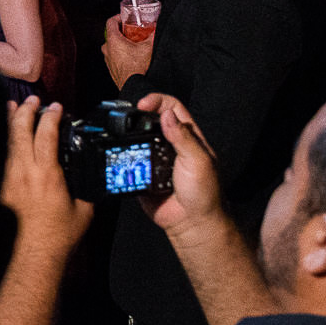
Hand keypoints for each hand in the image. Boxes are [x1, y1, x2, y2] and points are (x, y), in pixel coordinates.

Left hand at [0, 98, 93, 254]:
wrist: (36, 250)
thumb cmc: (60, 233)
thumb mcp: (83, 209)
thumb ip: (84, 187)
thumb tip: (87, 175)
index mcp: (48, 174)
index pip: (47, 136)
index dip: (52, 118)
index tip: (57, 107)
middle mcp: (26, 172)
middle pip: (22, 131)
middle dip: (27, 111)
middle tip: (34, 100)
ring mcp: (10, 177)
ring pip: (7, 141)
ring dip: (11, 121)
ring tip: (11, 105)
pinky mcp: (1, 185)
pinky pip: (0, 156)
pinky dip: (2, 140)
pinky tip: (2, 132)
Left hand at [102, 10, 153, 87]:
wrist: (135, 86)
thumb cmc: (139, 68)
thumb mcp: (148, 47)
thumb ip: (153, 35)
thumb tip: (158, 27)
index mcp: (113, 40)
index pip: (110, 22)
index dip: (118, 17)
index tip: (125, 17)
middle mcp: (107, 49)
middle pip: (112, 34)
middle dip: (123, 32)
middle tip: (133, 32)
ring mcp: (108, 60)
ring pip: (113, 47)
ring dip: (122, 44)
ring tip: (134, 45)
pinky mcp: (111, 69)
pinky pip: (114, 57)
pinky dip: (121, 54)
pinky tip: (132, 57)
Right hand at [134, 93, 223, 237]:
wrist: (191, 224)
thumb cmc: (204, 193)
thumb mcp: (198, 161)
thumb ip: (183, 137)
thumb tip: (166, 114)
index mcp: (188, 137)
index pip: (172, 107)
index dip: (157, 101)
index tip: (143, 104)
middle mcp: (170, 144)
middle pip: (150, 119)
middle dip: (137, 115)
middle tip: (127, 118)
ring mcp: (154, 158)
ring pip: (136, 138)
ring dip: (128, 137)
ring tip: (122, 137)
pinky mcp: (142, 172)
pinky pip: (127, 160)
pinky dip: (122, 156)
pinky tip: (120, 156)